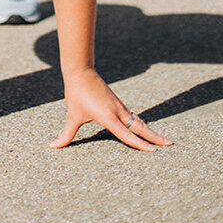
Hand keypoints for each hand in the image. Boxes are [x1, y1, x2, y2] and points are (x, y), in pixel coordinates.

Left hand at [49, 68, 173, 152]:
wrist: (81, 71)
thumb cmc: (76, 93)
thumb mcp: (72, 115)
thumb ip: (66, 135)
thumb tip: (53, 147)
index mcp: (108, 117)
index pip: (127, 134)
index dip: (140, 144)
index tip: (154, 151)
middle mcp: (117, 111)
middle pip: (140, 127)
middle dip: (155, 137)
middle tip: (170, 144)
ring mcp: (119, 106)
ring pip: (139, 121)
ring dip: (151, 130)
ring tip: (163, 139)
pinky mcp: (117, 102)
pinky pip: (133, 116)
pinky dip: (142, 123)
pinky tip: (145, 127)